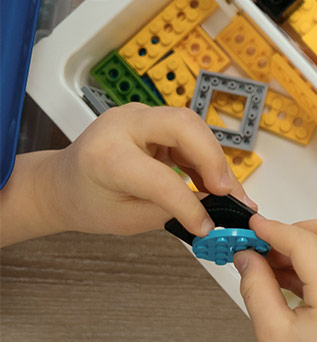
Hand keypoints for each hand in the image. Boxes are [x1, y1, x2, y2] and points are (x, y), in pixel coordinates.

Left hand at [0, 104, 252, 245]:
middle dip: (213, 159)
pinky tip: (214, 183)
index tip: (206, 226)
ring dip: (215, 160)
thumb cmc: (88, 201)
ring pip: (193, 126)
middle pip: (184, 125)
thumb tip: (213, 210)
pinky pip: (190, 133)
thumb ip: (171, 211)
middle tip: (228, 193)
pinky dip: (207, 158)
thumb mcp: (128, 218)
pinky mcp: (153, 119)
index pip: (161, 177)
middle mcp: (122, 125)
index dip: (189, 204)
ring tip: (228, 194)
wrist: (62, 183)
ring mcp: (139, 116)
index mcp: (106, 156)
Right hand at [235, 216, 316, 341]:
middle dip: (304, 230)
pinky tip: (295, 282)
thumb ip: (257, 284)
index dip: (276, 230)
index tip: (252, 228)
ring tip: (276, 266)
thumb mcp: (270, 331)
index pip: (307, 243)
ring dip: (316, 249)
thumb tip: (247, 254)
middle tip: (271, 242)